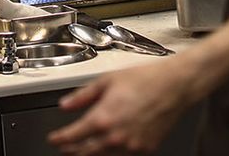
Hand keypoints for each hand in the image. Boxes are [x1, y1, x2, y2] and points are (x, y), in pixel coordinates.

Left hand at [49, 61, 198, 154]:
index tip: (54, 139)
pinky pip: (123, 155)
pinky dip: (113, 152)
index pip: (72, 137)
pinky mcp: (144, 148)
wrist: (175, 86)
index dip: (59, 140)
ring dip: (91, 154)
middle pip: (85, 152)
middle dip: (72, 151)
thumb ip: (82, 96)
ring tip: (83, 150)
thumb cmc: (146, 80)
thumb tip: (65, 105)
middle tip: (65, 148)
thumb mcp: (107, 81)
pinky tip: (110, 146)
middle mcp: (115, 136)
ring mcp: (131, 146)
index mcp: (102, 118)